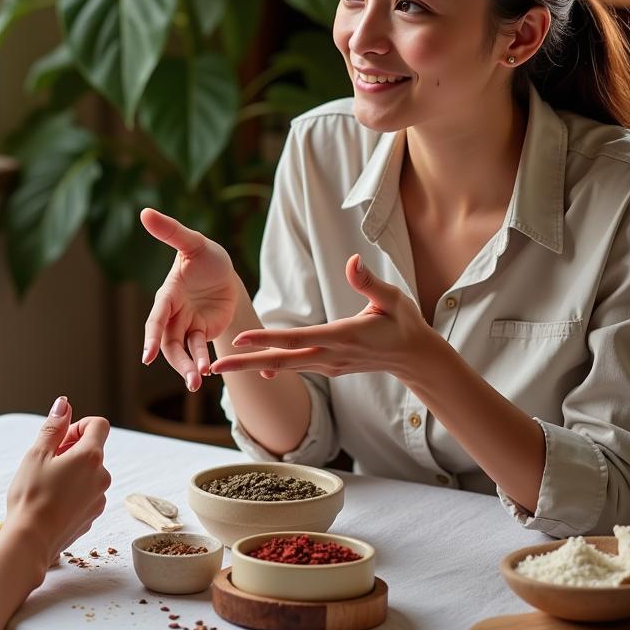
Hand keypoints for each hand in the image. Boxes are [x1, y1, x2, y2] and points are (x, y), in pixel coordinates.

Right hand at [3, 397, 110, 564]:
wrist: (31, 541)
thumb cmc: (30, 496)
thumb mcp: (37, 454)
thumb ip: (54, 426)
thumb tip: (64, 403)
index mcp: (90, 456)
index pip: (98, 425)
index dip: (78, 426)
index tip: (59, 440)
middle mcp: (102, 476)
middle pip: (92, 450)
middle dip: (71, 450)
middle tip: (46, 463)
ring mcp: (100, 498)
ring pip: (89, 473)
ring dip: (72, 472)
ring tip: (47, 485)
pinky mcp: (93, 516)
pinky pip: (86, 494)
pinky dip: (73, 492)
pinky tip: (52, 503)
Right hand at [140, 208, 238, 391]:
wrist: (223, 270)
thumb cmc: (204, 254)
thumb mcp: (192, 241)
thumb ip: (170, 231)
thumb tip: (145, 212)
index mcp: (168, 293)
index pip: (157, 317)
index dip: (152, 336)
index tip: (148, 356)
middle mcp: (174, 312)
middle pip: (169, 342)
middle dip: (176, 361)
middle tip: (189, 379)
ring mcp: (187, 324)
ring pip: (183, 350)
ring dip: (189, 367)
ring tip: (197, 383)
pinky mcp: (202, 331)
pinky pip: (200, 349)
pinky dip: (203, 361)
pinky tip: (209, 372)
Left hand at [210, 255, 432, 382]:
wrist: (414, 357)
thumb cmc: (404, 323)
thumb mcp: (393, 299)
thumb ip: (369, 282)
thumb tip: (352, 260)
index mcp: (344, 336)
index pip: (299, 339)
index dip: (269, 340)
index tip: (241, 339)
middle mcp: (332, 355)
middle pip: (282, 361)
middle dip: (246, 363)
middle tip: (215, 367)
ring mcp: (329, 365)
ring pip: (285, 366)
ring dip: (252, 366)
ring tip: (221, 368)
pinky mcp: (329, 367)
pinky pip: (296, 367)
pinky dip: (274, 367)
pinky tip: (255, 369)